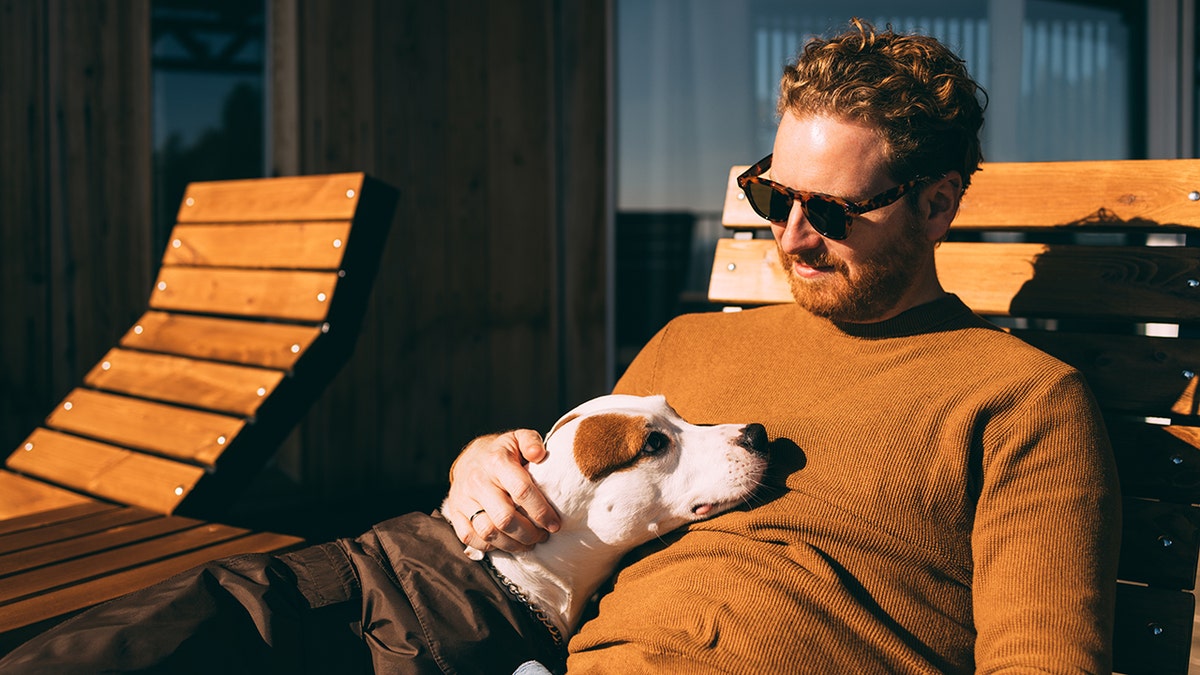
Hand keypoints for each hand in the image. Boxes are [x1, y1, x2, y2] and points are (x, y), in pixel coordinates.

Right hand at [443, 430, 560, 554]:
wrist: (470, 458)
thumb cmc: (503, 452)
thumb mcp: (518, 438)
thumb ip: (532, 442)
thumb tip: (539, 454)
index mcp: (497, 461)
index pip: (521, 490)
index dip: (541, 511)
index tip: (554, 524)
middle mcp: (478, 481)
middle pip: (505, 518)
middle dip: (528, 533)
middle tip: (542, 536)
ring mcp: (463, 498)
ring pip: (488, 532)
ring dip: (512, 544)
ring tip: (528, 543)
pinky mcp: (454, 512)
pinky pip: (470, 538)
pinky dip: (490, 546)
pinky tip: (506, 542)